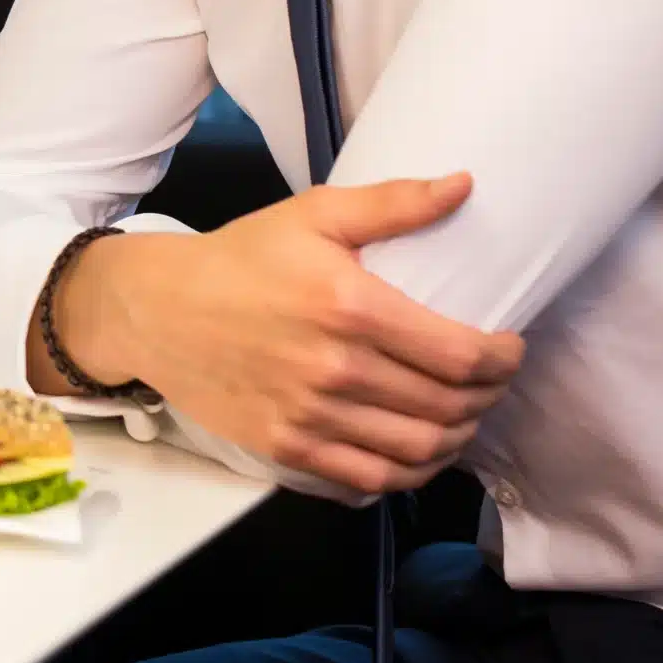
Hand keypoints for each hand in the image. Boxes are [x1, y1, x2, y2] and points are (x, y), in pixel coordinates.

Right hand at [47, 174, 525, 494]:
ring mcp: (311, 414)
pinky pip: (373, 478)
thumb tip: (464, 185)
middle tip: (489, 381)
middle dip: (488, 397)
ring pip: (420, 448)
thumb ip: (392, 204)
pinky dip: (412, 471)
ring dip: (458, 436)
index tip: (508, 347)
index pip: (461, 354)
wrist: (154, 309)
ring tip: (462, 415)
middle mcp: (335, 368)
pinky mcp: (289, 446)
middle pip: (450, 405)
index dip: (503, 359)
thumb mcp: (311, 216)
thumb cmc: (238, 259)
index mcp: (349, 306)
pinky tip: (420, 450)